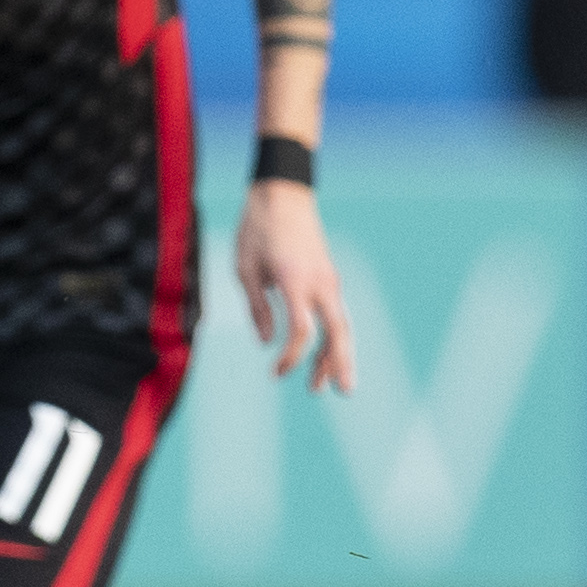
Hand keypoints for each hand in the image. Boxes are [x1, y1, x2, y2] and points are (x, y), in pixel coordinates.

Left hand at [235, 180, 353, 394]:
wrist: (283, 194)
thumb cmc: (258, 229)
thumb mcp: (245, 268)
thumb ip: (257, 307)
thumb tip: (267, 342)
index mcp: (295, 280)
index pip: (302, 330)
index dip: (291, 356)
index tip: (276, 373)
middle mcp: (320, 282)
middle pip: (337, 331)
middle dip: (339, 363)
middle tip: (341, 392)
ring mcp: (329, 279)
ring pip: (341, 324)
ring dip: (336, 354)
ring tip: (326, 384)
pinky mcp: (329, 277)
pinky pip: (336, 313)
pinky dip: (333, 336)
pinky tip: (324, 355)